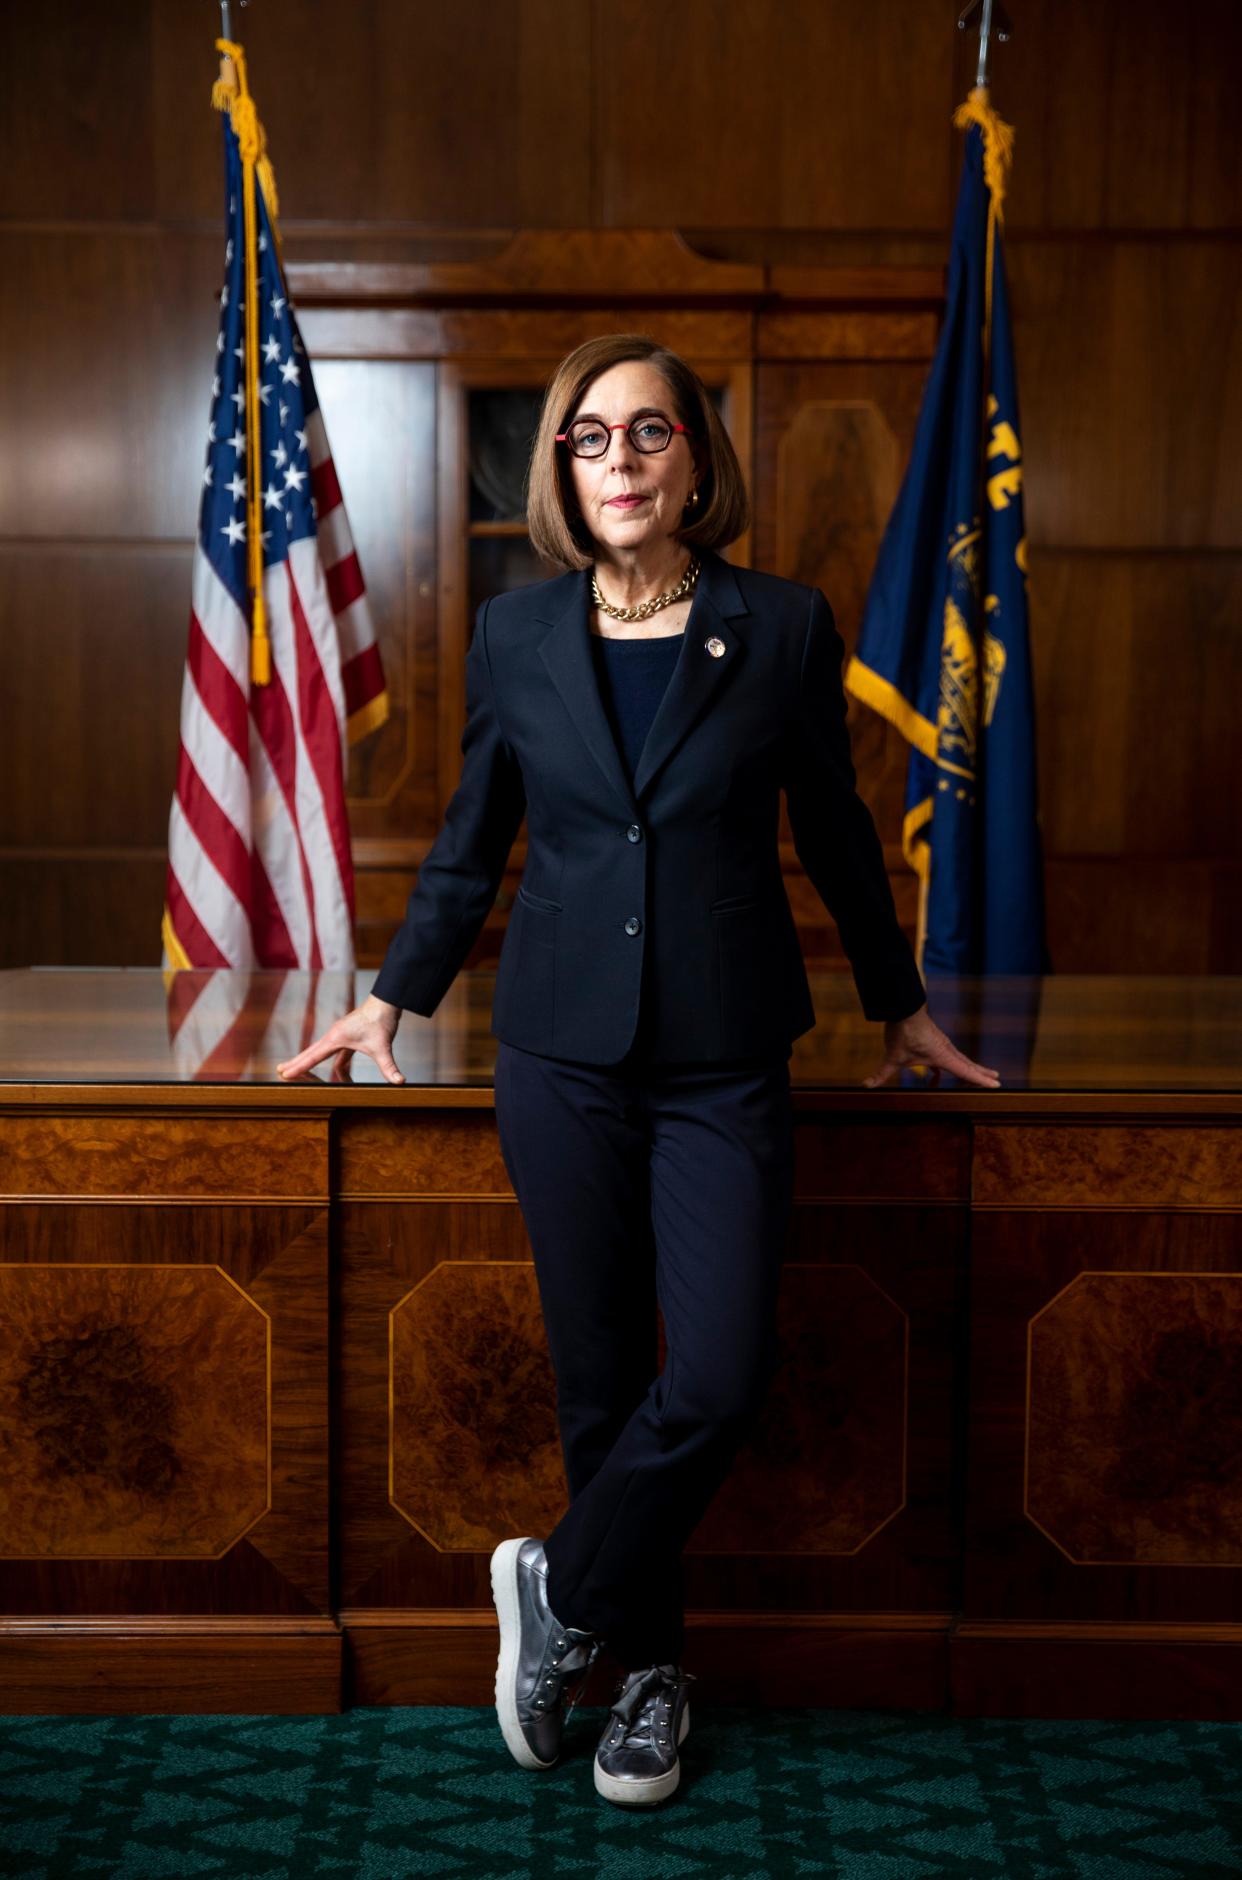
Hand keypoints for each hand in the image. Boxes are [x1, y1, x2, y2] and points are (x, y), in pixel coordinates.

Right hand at [275, 993, 405, 1085]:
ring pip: (322, 1052)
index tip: (284, 1074)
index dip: (298, 1067)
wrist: (386, 1002)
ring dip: (311, 1062)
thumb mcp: (384, 1046)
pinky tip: (339, 1074)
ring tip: (299, 1072)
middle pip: (310, 1052)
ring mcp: (341, 1035)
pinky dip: (336, 1064)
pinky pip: (338, 1054)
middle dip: (296, 1063)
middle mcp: (334, 1035)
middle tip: (280, 1072)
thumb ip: (389, 1066)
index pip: (313, 1056)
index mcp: (336, 1038)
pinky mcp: (349, 1036)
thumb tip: (400, 1082)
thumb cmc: (381, 1020)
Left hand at [863, 1002, 1000, 1090]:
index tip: (997, 1085)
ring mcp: (942, 1044)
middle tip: (997, 1080)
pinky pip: (946, 1056)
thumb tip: (866, 1086)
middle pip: (968, 1064)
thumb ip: (881, 1074)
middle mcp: (946, 1050)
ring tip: (981, 1075)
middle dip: (981, 1074)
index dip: (981, 1080)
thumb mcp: (892, 1057)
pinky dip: (946, 1066)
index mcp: (942, 1056)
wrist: (902, 1008)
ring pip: (960, 1059)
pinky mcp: (935, 1041)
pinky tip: (935, 1077)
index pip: (966, 1071)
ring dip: (970, 1068)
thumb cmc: (902, 1032)